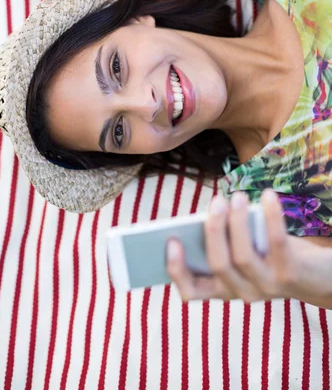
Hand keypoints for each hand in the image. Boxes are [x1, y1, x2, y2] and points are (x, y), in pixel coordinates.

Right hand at [166, 190, 331, 305]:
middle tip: (216, 201)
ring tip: (237, 196)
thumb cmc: (271, 254)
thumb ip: (225, 240)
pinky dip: (271, 215)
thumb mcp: (244, 250)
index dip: (177, 269)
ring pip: (242, 256)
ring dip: (237, 221)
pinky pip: (276, 242)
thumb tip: (212, 214)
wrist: (318, 275)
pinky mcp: (290, 275)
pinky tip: (268, 195)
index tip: (171, 241)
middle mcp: (242, 293)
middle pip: (218, 265)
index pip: (191, 291)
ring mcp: (267, 287)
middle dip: (213, 230)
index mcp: (223, 288)